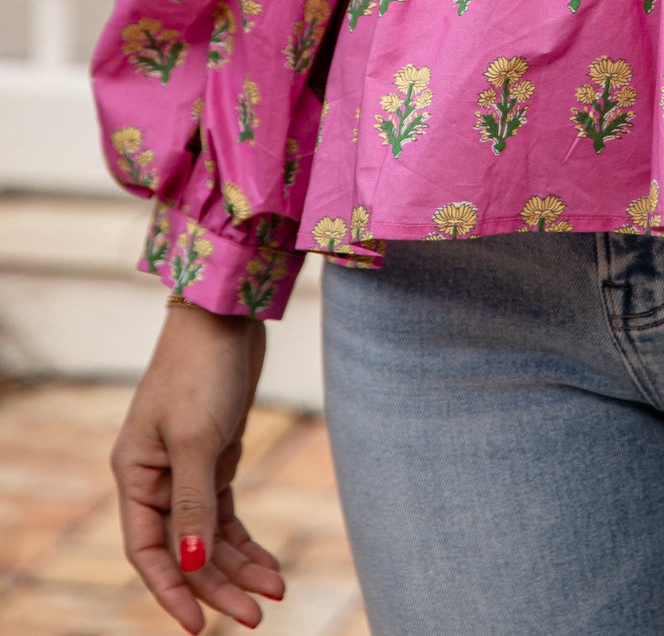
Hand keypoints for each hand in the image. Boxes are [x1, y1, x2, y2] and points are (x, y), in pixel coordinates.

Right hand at [110, 302, 284, 632]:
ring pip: (210, 536)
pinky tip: (270, 565)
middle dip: (218, 585)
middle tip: (256, 616)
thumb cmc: (201, 368)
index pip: (148, 551)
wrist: (226, 312)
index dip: (171, 591)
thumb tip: (190, 563)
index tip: (197, 628)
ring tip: (275, 593)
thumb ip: (193, 502)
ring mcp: (186, 469)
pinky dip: (247, 541)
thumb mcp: (196, 438)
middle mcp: (155, 478)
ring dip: (240, 567)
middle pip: (185, 549)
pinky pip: (227, 515)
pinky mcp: (216, 457)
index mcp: (134, 474)